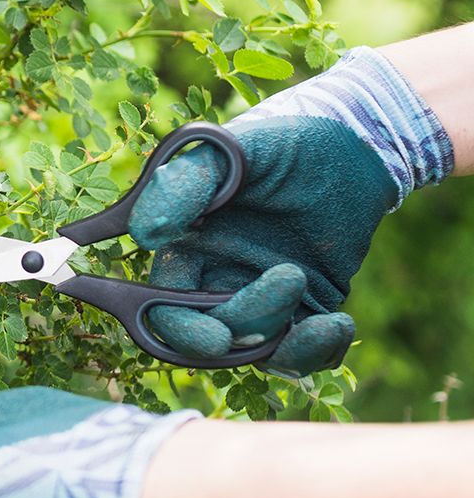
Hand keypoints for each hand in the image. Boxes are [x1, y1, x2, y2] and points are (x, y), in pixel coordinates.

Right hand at [129, 47, 452, 376]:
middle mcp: (216, 281)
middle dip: (249, 324)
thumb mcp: (232, 153)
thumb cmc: (283, 144)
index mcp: (186, 251)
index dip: (185, 330)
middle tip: (290, 280)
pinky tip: (342, 324)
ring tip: (331, 320)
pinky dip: (321, 352)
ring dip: (291, 347)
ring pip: (260, 352)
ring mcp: (261, 299)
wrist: (354, 146)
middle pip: (215, 335)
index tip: (218, 337)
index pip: (166, 308)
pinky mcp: (306, 310)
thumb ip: (184, 185)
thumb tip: (143, 235)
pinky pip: (304, 353)